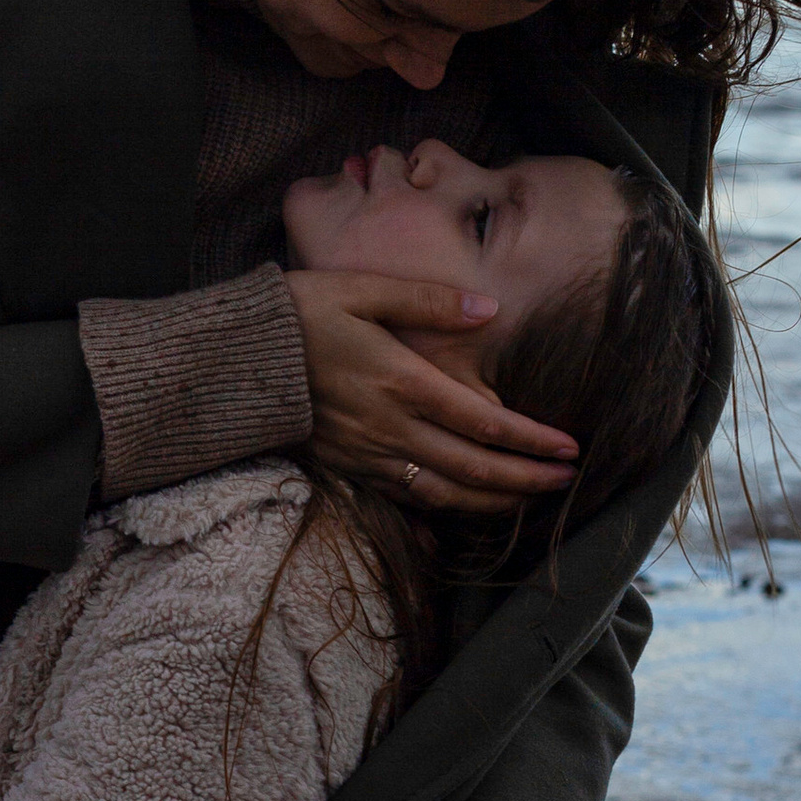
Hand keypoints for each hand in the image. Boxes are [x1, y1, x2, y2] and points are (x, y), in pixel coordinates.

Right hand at [286, 270, 577, 513]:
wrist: (231, 361)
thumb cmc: (299, 315)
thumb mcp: (361, 289)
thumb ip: (427, 301)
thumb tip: (489, 310)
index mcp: (402, 383)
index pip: (484, 422)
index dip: (531, 440)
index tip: (570, 448)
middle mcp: (391, 429)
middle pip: (474, 468)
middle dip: (526, 479)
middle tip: (568, 483)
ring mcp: (370, 456)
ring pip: (445, 494)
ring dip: (494, 503)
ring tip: (532, 501)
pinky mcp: (350, 469)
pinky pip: (409, 500)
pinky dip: (447, 510)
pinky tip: (470, 511)